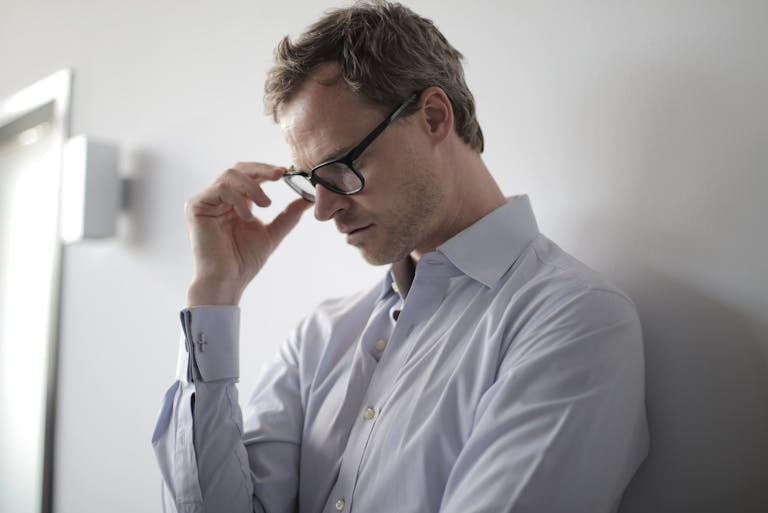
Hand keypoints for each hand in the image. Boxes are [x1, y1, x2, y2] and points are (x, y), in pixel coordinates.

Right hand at [185, 162, 311, 305]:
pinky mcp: (196, 206)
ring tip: (265, 205)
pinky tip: (247, 216)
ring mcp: (207, 201)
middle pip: (238, 169)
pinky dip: (238, 199)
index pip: (249, 175)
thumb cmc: (244, 261)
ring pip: (230, 176)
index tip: (285, 172)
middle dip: (261, 170)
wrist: (228, 280)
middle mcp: (219, 198)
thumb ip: (288, 215)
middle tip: (279, 175)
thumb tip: (308, 200)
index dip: (266, 170)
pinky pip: (220, 189)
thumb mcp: (273, 233)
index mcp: (235, 202)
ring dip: (252, 187)